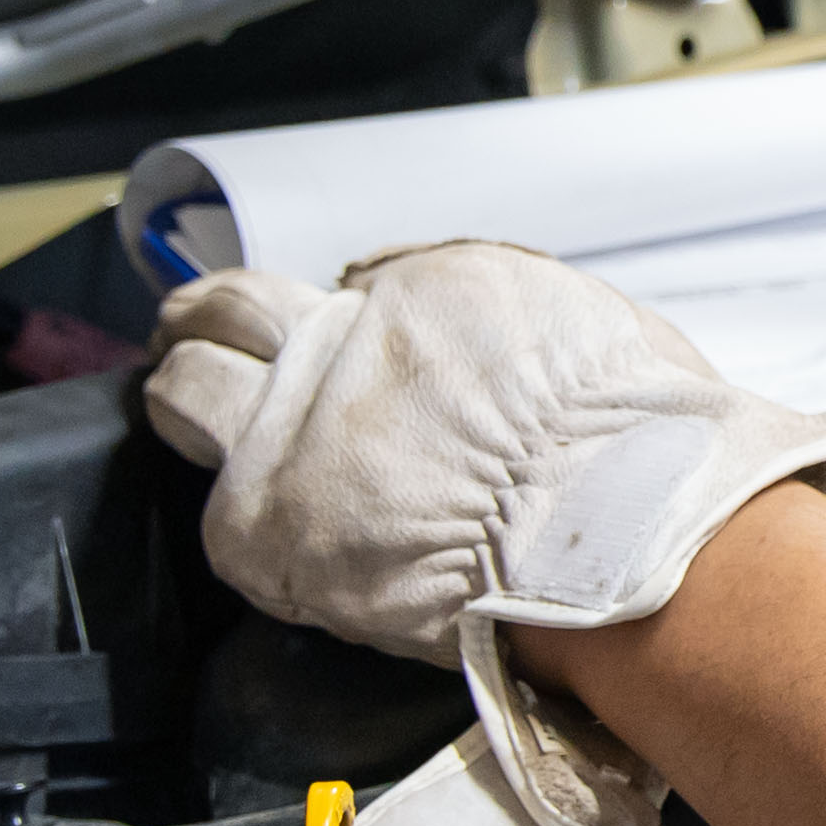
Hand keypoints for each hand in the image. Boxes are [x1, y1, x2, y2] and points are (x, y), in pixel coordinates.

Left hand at [146, 242, 825, 825]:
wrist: (623, 539)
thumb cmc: (640, 451)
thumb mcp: (590, 330)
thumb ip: (501, 328)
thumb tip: (463, 348)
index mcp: (429, 286)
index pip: (347, 286)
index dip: (344, 323)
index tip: (344, 345)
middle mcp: (345, 339)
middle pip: (230, 304)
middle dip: (213, 320)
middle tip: (204, 335)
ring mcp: (292, 430)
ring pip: (184, 386)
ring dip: (189, 393)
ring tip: (194, 408)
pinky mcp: (260, 525)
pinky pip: (219, 510)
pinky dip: (245, 517)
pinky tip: (272, 525)